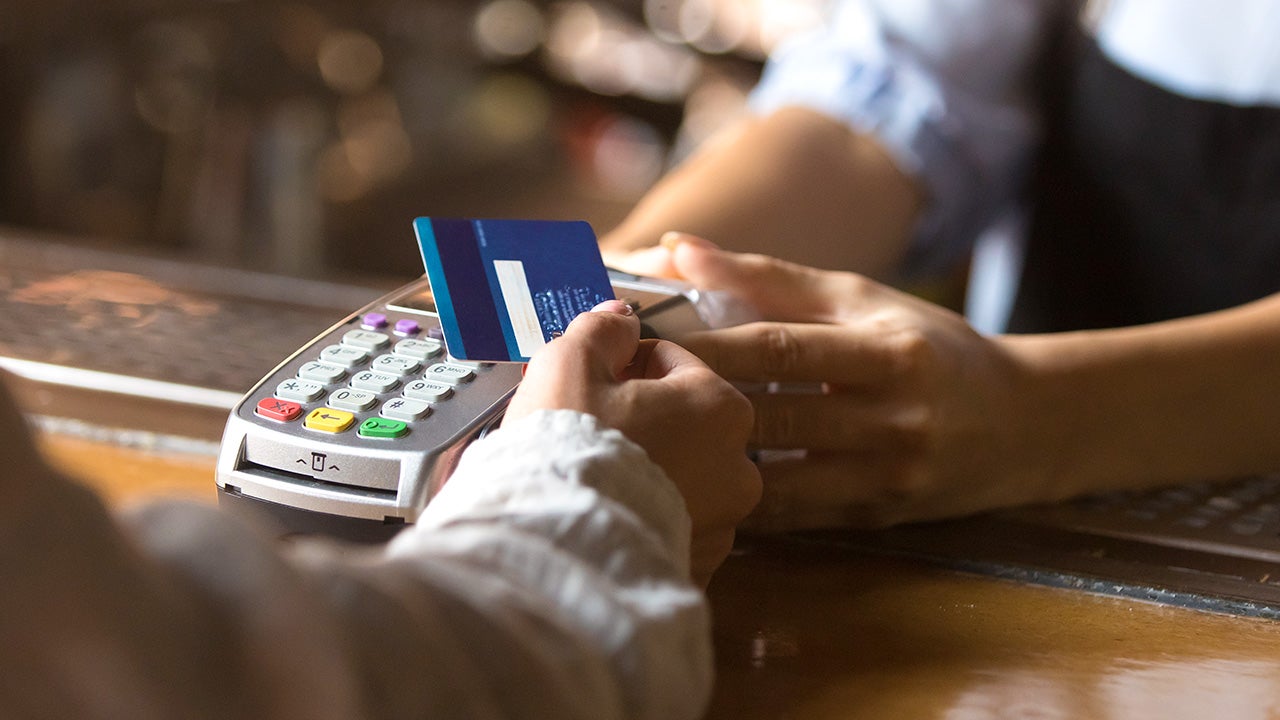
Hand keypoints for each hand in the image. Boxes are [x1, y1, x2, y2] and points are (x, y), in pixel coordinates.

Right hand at [505, 301, 760, 584]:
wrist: (557, 548)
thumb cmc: (568, 448)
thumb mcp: (571, 362)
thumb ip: (601, 329)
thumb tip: (620, 317)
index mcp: (721, 407)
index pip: (672, 362)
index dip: (623, 364)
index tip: (589, 379)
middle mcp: (738, 469)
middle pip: (681, 423)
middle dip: (638, 420)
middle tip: (585, 427)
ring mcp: (721, 526)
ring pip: (677, 478)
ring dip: (643, 470)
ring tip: (590, 476)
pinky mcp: (696, 570)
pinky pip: (668, 529)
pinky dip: (641, 519)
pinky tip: (602, 514)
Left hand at [658, 235, 1039, 530]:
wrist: (1024, 423)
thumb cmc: (928, 346)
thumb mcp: (862, 299)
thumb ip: (768, 278)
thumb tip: (674, 248)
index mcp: (887, 351)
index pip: (780, 349)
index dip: (707, 347)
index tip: (642, 341)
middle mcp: (893, 418)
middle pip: (773, 416)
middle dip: (695, 406)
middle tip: (626, 399)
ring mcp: (889, 477)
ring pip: (778, 481)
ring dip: (712, 464)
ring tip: (649, 448)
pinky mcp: (880, 517)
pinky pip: (796, 517)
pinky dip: (745, 504)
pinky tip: (696, 487)